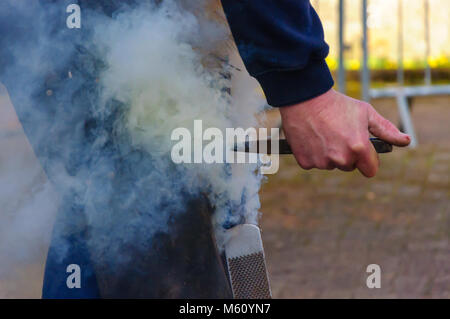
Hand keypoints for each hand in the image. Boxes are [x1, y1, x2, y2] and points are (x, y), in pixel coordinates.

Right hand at [279, 89, 410, 176]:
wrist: (305, 99)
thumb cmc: (338, 104)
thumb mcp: (365, 113)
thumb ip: (386, 130)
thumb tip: (406, 141)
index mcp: (359, 148)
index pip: (370, 170)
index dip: (368, 160)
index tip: (363, 151)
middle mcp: (341, 159)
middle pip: (349, 167)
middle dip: (347, 155)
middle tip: (339, 134)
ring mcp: (322, 162)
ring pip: (331, 165)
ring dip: (329, 154)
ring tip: (324, 134)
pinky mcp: (305, 162)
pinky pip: (313, 163)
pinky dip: (313, 154)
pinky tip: (312, 138)